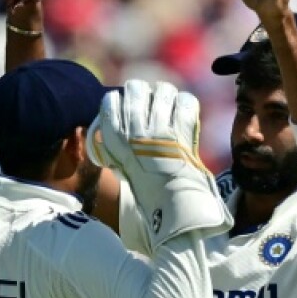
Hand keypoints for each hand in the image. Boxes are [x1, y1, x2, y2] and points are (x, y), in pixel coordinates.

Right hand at [86, 80, 231, 248]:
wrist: (173, 210)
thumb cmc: (148, 190)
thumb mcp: (122, 166)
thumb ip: (119, 143)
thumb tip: (123, 116)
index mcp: (113, 141)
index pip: (110, 100)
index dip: (121, 100)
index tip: (127, 107)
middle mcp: (133, 132)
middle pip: (135, 87)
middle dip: (144, 92)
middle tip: (151, 103)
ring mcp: (158, 131)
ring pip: (163, 90)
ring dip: (167, 96)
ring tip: (169, 107)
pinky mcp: (182, 133)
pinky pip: (186, 102)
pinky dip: (186, 106)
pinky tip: (184, 115)